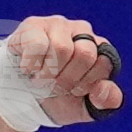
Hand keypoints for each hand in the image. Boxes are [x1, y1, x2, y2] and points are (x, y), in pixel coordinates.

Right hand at [0, 14, 123, 131]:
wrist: (25, 101)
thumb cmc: (59, 99)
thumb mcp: (86, 107)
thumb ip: (105, 101)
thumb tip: (103, 89)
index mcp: (99, 49)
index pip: (104, 63)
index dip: (87, 84)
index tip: (75, 90)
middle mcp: (82, 31)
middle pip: (85, 54)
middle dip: (69, 80)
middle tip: (55, 87)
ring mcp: (58, 25)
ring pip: (61, 48)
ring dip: (48, 74)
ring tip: (41, 79)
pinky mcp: (34, 25)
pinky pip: (38, 45)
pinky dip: (32, 66)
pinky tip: (29, 69)